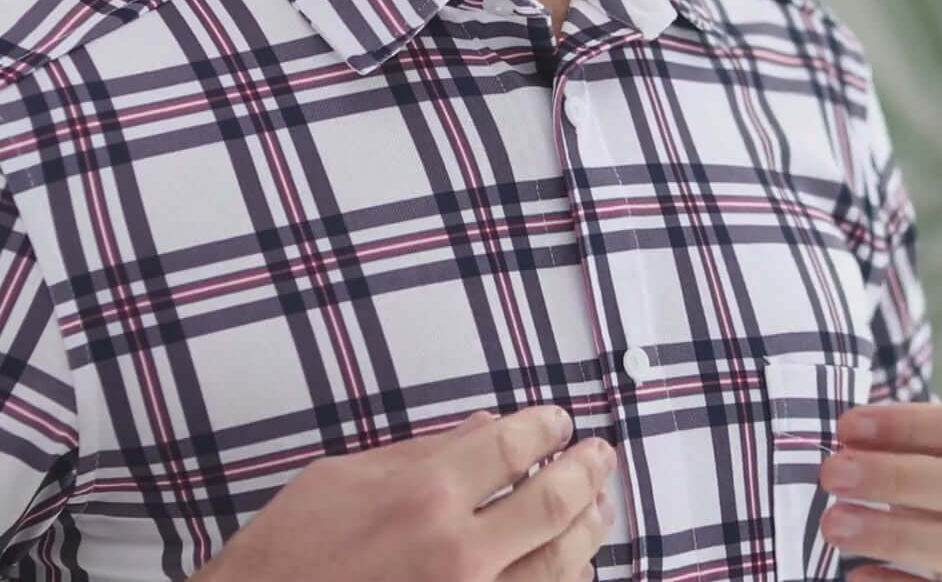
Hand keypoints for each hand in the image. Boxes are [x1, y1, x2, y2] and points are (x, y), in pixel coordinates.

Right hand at [189, 406, 617, 581]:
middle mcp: (457, 549)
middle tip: (602, 456)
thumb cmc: (292, 548)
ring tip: (600, 506)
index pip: (514, 444)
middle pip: (553, 501)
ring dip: (588, 529)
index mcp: (425, 492)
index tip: (560, 422)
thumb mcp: (346, 475)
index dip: (548, 427)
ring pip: (559, 564)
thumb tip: (487, 426)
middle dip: (588, 471)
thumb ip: (423, 449)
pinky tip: (572, 566)